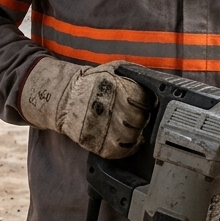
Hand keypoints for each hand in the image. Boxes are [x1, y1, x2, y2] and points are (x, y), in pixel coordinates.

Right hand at [20, 58, 151, 157]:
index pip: (145, 102)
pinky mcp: (96, 142)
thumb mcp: (113, 68)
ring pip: (131, 137)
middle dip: (141, 119)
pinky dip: (126, 149)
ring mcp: (103, 127)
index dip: (147, 104)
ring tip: (131, 129)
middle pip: (140, 120)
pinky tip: (126, 142)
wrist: (66, 97)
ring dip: (134, 134)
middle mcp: (111, 108)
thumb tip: (153, 81)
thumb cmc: (92, 82)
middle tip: (137, 117)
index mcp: (118, 89)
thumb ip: (133, 74)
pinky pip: (119, 152)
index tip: (145, 105)